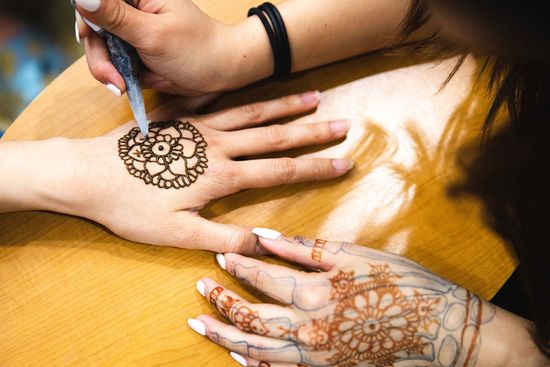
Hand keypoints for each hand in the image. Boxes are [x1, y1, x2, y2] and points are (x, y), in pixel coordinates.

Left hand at [56, 92, 350, 253]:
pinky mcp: (176, 117)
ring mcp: (197, 127)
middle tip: (342, 124)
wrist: (85, 174)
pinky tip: (247, 87)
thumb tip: (264, 242)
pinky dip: (235, 94)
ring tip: (313, 97)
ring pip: (250, 112)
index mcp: (221, 175)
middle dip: (312, 131)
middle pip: (274, 136)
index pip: (280, 171)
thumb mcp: (176, 234)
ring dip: (283, 106)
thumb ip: (222, 236)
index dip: (315, 168)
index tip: (344, 162)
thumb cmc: (130, 207)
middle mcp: (216, 145)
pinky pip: (212, 101)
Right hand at [74, 0, 270, 95]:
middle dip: (98, 55)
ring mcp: (131, 31)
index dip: (87, 19)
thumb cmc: (196, 49)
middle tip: (112, 79)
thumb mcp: (153, 33)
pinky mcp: (135, 50)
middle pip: (92, 26)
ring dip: (107, 69)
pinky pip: (114, 62)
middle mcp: (130, 8)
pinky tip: (127, 85)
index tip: (90, 39)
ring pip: (100, 48)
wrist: (220, 72)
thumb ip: (115, 16)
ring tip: (122, 86)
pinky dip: (117, 75)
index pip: (94, 0)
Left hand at [187, 230, 522, 366]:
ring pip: (257, 349)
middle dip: (221, 303)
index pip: (263, 278)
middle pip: (251, 318)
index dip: (240, 265)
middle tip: (199, 289)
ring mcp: (316, 356)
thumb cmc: (399, 283)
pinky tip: (238, 359)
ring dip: (225, 337)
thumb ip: (305, 248)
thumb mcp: (352, 255)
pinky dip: (255, 365)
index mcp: (315, 295)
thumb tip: (265, 235)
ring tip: (200, 327)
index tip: (221, 254)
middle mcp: (308, 330)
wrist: (439, 327)